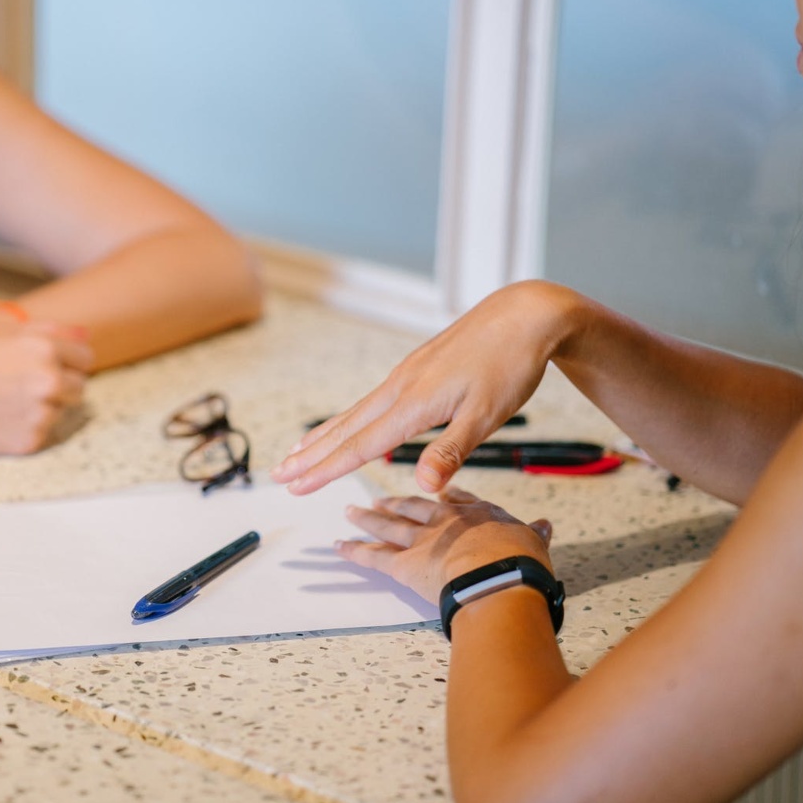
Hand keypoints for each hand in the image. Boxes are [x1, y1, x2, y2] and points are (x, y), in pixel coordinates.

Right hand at [0, 323, 92, 454]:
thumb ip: (47, 331)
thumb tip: (85, 334)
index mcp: (44, 348)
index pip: (85, 358)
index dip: (68, 361)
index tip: (50, 365)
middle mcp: (49, 380)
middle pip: (79, 386)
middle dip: (59, 385)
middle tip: (22, 385)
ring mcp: (41, 413)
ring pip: (62, 410)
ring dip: (43, 406)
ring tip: (4, 400)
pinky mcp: (30, 440)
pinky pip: (42, 432)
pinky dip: (26, 427)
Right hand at [272, 281, 585, 494]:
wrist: (525, 314)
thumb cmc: (510, 364)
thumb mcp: (487, 414)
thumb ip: (451, 451)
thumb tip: (422, 487)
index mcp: (414, 403)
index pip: (360, 445)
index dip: (325, 469)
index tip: (295, 486)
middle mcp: (401, 387)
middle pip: (346, 427)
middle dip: (311, 454)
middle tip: (277, 474)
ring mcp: (406, 375)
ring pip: (355, 412)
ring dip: (325, 435)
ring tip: (297, 451)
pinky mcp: (417, 369)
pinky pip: (372, 400)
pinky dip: (350, 417)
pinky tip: (350, 422)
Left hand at [337, 486, 554, 604]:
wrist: (499, 578)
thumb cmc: (520, 563)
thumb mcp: (534, 543)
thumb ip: (534, 534)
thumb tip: (545, 526)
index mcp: (478, 514)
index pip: (457, 500)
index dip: (445, 496)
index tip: (436, 491)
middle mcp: (445, 522)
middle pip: (415, 508)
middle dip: (396, 503)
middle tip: (379, 499)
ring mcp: (422, 541)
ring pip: (388, 526)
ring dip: (368, 519)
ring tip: (351, 512)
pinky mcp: (404, 565)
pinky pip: (373, 557)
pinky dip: (354, 552)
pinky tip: (339, 546)